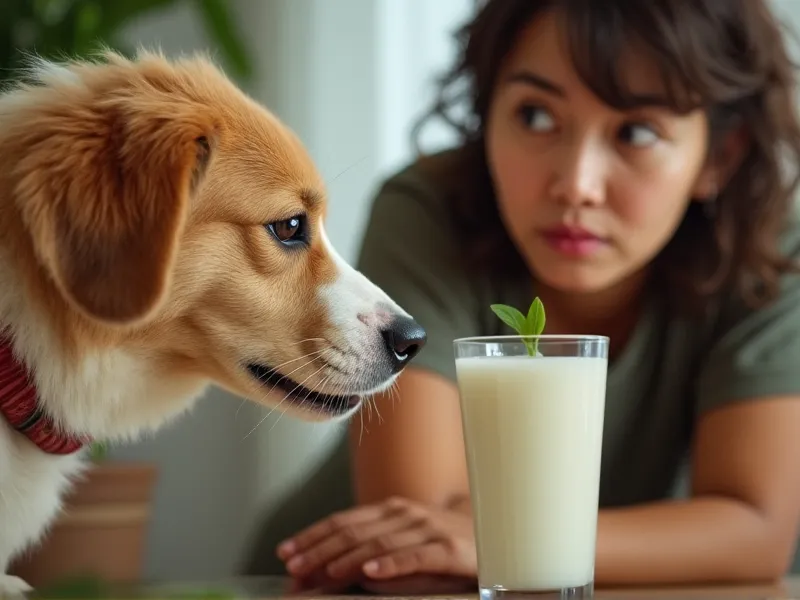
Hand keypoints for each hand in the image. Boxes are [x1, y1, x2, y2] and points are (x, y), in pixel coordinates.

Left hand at [276, 496, 476, 591]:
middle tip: (294, 568)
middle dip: (319, 550)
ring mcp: (426, 528)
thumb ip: (370, 548)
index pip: (343, 521)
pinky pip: (414, 556)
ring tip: (324, 573)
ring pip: (378, 544)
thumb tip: (327, 568)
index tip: (286, 553)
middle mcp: (404, 513)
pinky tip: (369, 574)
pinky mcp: (448, 549)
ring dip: (347, 560)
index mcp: (389, 510)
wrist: (494, 536)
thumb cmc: (442, 542)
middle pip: (353, 531)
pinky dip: (390, 564)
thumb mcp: (403, 540)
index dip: (312, 536)